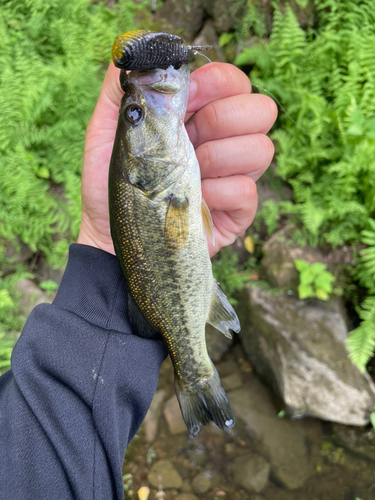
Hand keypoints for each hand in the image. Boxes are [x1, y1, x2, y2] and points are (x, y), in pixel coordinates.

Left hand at [78, 62, 276, 256]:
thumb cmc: (114, 186)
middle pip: (261, 109)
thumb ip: (120, 91)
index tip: (188, 98)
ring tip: (187, 175)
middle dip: (222, 120)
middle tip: (189, 138)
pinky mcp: (237, 210)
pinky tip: (196, 202)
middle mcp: (222, 141)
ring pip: (263, 149)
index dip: (217, 84)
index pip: (233, 82)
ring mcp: (233, 176)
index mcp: (197, 117)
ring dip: (219, 159)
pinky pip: (248, 191)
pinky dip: (218, 195)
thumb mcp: (106, 132)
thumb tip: (141, 54)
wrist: (114, 238)